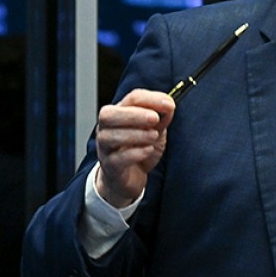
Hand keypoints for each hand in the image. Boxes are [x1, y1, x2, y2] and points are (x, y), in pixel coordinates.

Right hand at [94, 88, 175, 207]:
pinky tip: (148, 150)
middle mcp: (107, 128)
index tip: (170, 104)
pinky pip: (117, 158)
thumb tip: (169, 106)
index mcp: (119, 113)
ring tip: (154, 136)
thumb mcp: (154, 130)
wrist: (129, 177)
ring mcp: (105, 148)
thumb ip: (161, 118)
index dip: (151, 99)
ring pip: (110, 136)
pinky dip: (134, 153)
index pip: (131, 99)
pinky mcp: (110, 167)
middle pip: (109, 114)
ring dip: (136, 134)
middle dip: (134, 115)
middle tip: (155, 118)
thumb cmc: (139, 149)